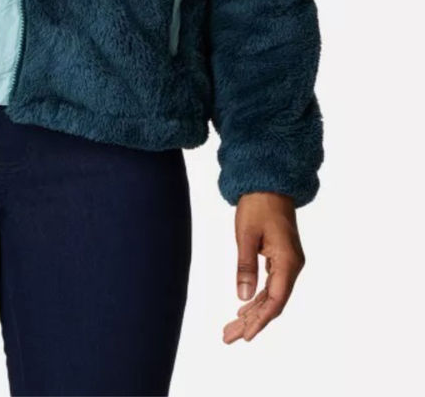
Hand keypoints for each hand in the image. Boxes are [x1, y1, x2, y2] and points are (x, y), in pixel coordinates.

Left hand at [223, 191, 304, 342]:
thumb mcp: (246, 234)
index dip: (260, 321)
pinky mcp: (280, 258)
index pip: (276, 301)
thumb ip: (245, 266)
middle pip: (273, 303)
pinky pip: (270, 286)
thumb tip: (241, 297)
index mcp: (288, 262)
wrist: (269, 184)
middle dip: (251, 322)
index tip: (245, 336)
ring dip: (252, 313)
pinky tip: (243, 308)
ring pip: (271, 296)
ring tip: (232, 328)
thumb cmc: (257, 205)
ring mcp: (287, 263)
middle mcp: (292, 266)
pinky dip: (256, 298)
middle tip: (228, 337)